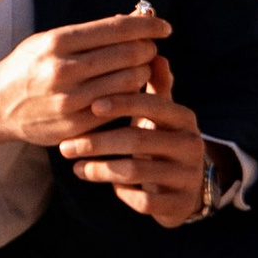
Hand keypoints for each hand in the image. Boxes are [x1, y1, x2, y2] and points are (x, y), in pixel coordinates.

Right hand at [0, 6, 168, 154]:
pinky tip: (127, 91)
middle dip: (147, 50)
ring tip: (139, 69)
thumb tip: (136, 17)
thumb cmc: (29, 67)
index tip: (164, 27)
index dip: (147, 26)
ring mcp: (69, 101)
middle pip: (127, 55)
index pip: (116, 29)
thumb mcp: (51, 40)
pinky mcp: (75, 127)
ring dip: (142, 73)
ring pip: (127, 83)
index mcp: (57, 43)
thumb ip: (92, 32)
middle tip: (150, 48)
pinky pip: (116, 109)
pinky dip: (128, 97)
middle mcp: (63, 71)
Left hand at [62, 71, 208, 226]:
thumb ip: (155, 86)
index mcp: (184, 118)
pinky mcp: (180, 204)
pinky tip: (103, 185)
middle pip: (138, 139)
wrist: (187, 188)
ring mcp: (187, 176)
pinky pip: (144, 200)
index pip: (152, 105)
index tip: (91, 105)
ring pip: (136, 171)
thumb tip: (153, 52)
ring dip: (100, 168)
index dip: (122, 103)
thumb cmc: (162, 140)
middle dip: (98, 141)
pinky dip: (120, 193)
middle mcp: (191, 145)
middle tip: (66, 145)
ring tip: (74, 165)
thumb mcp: (160, 114)